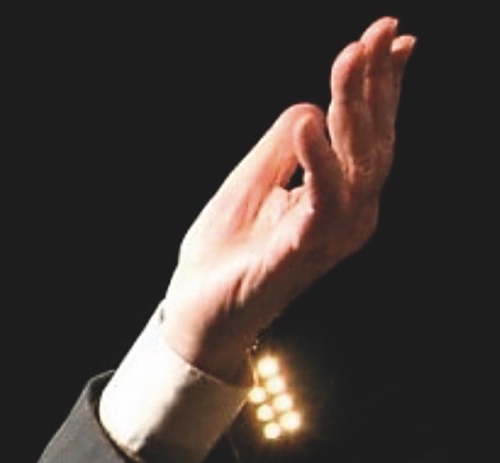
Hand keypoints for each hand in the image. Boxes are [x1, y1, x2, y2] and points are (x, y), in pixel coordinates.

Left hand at [161, 17, 414, 381]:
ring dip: (354, 109)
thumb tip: (311, 105)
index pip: (368, 130)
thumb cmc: (224, 253)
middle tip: (373, 35)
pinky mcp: (301, 253)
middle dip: (374, 83)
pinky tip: (310, 122)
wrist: (192, 312)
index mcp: (337, 195)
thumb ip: (283, 144)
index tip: (388, 32)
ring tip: (345, 63)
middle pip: (372, 140)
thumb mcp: (251, 182)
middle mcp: (347, 214)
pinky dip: (318, 160)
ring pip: (359, 164)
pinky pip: (322, 202)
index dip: (382, 81)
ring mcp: (329, 236)